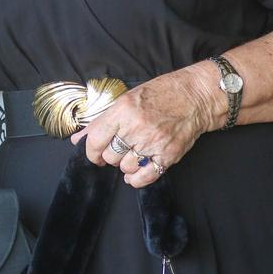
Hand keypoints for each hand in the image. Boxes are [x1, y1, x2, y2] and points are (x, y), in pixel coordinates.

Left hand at [70, 65, 221, 187]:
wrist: (194, 98)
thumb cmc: (159, 94)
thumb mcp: (126, 99)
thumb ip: (101, 121)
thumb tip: (78, 139)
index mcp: (123, 110)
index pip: (96, 139)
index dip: (91, 150)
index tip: (94, 153)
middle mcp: (136, 128)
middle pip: (110, 155)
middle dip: (110, 155)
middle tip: (117, 149)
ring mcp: (153, 143)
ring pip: (126, 167)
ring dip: (125, 164)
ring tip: (131, 154)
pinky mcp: (168, 155)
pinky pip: (146, 176)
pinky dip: (137, 179)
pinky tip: (134, 174)